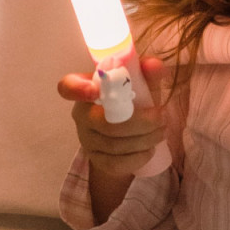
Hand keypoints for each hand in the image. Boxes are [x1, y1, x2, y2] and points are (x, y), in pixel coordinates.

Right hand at [58, 56, 166, 177]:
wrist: (127, 136)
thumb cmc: (132, 102)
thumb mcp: (141, 85)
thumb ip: (148, 74)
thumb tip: (155, 66)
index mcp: (86, 89)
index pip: (68, 87)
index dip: (77, 89)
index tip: (95, 90)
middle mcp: (81, 115)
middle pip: (104, 123)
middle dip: (140, 123)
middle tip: (162, 118)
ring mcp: (86, 139)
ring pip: (114, 145)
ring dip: (145, 139)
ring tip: (162, 131)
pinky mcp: (96, 159)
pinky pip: (116, 163)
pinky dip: (138, 157)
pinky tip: (150, 149)